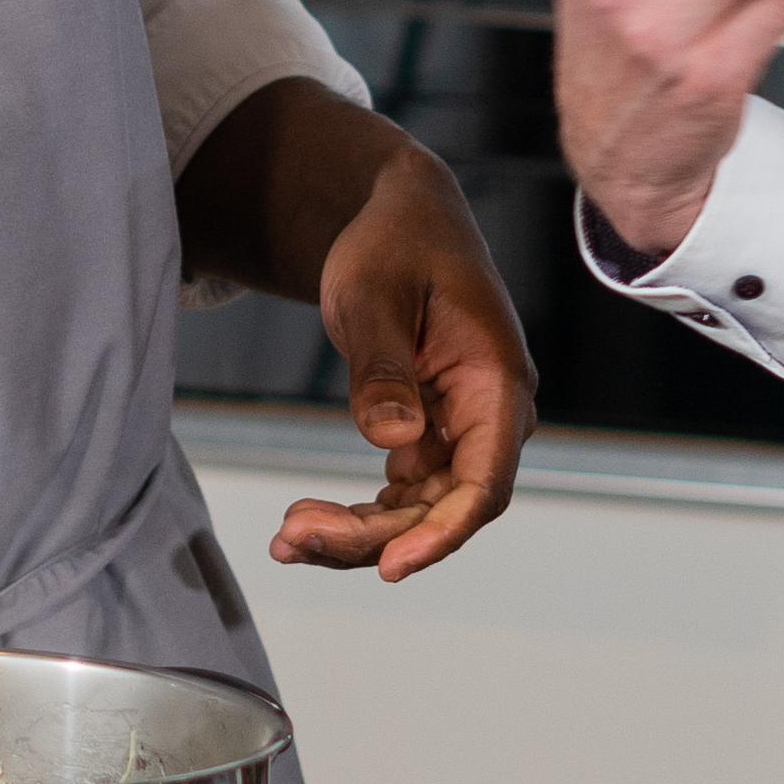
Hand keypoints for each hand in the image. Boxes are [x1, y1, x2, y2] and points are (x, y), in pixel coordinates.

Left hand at [264, 149, 535, 582]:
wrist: (399, 217)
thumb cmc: (394, 244)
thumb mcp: (375, 295)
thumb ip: (383, 367)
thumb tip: (391, 439)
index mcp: (497, 383)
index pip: (485, 482)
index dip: (441, 532)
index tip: (389, 565)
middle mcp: (491, 417)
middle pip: (445, 507)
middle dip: (373, 536)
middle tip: (293, 537)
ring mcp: (462, 430)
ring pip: (420, 511)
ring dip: (359, 534)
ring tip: (286, 538)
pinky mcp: (431, 435)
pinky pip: (401, 496)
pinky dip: (357, 515)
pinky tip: (305, 522)